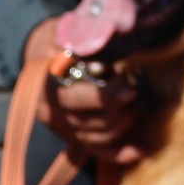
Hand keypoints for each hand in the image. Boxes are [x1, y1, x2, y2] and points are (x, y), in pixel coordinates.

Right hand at [24, 18, 143, 165]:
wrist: (43, 59)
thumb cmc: (57, 42)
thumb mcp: (62, 31)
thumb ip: (79, 33)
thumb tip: (102, 35)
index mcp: (44, 88)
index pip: (73, 100)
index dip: (102, 97)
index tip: (126, 83)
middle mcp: (50, 114)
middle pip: (88, 122)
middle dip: (117, 107)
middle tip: (133, 88)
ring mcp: (62, 129)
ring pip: (96, 136)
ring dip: (122, 123)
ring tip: (135, 103)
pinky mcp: (73, 137)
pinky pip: (97, 151)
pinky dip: (119, 153)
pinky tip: (140, 149)